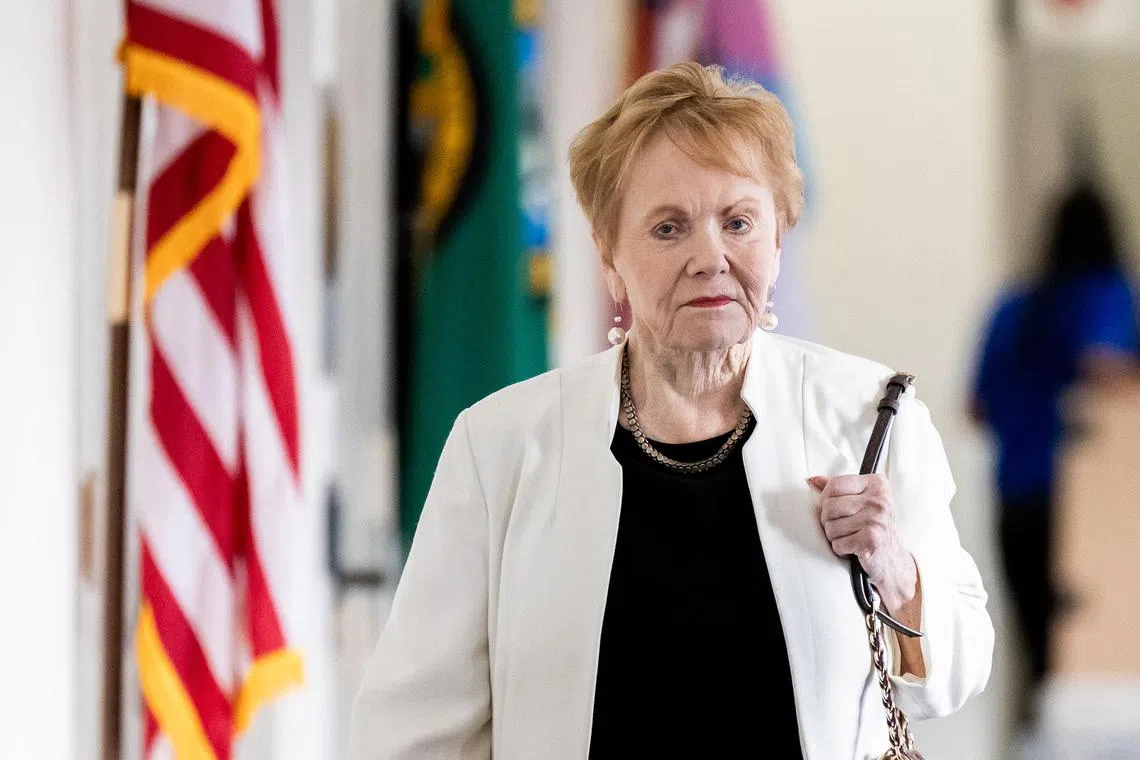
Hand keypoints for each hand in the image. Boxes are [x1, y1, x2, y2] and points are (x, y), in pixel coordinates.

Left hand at [808, 473, 917, 611]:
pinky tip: (852, 547)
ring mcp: (876, 520)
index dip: (825, 498)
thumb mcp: (862, 500)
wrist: (892, 558)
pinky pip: (837, 544)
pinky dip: (840, 549)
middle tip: (841, 526)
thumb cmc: (873, 526)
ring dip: (834, 536)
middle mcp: (879, 500)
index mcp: (877, 484)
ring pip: (830, 526)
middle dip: (828, 520)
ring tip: (848, 536)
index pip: (834, 484)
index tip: (833, 507)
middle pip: (829, 506)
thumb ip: (839, 488)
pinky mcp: (871, 540)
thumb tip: (812, 479)